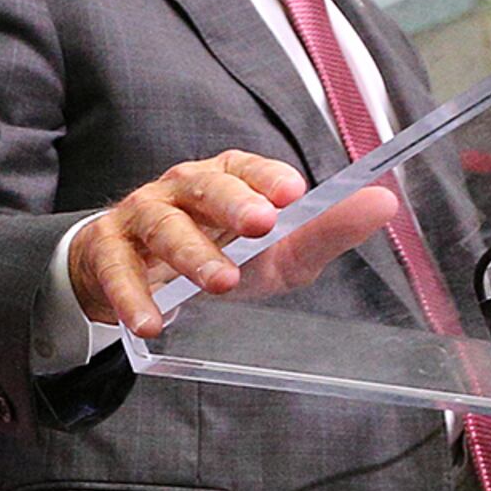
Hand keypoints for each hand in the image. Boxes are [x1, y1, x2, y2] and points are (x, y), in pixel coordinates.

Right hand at [66, 152, 399, 339]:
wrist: (130, 276)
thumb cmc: (214, 256)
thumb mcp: (273, 251)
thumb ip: (323, 231)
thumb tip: (383, 203)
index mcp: (224, 179)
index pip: (244, 166)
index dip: (266, 176)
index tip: (293, 192)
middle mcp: (180, 189)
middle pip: (204, 185)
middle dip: (233, 202)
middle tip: (262, 225)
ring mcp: (140, 217)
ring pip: (164, 226)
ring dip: (192, 254)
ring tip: (221, 282)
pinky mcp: (106, 252)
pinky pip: (118, 272)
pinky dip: (133, 298)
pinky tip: (150, 323)